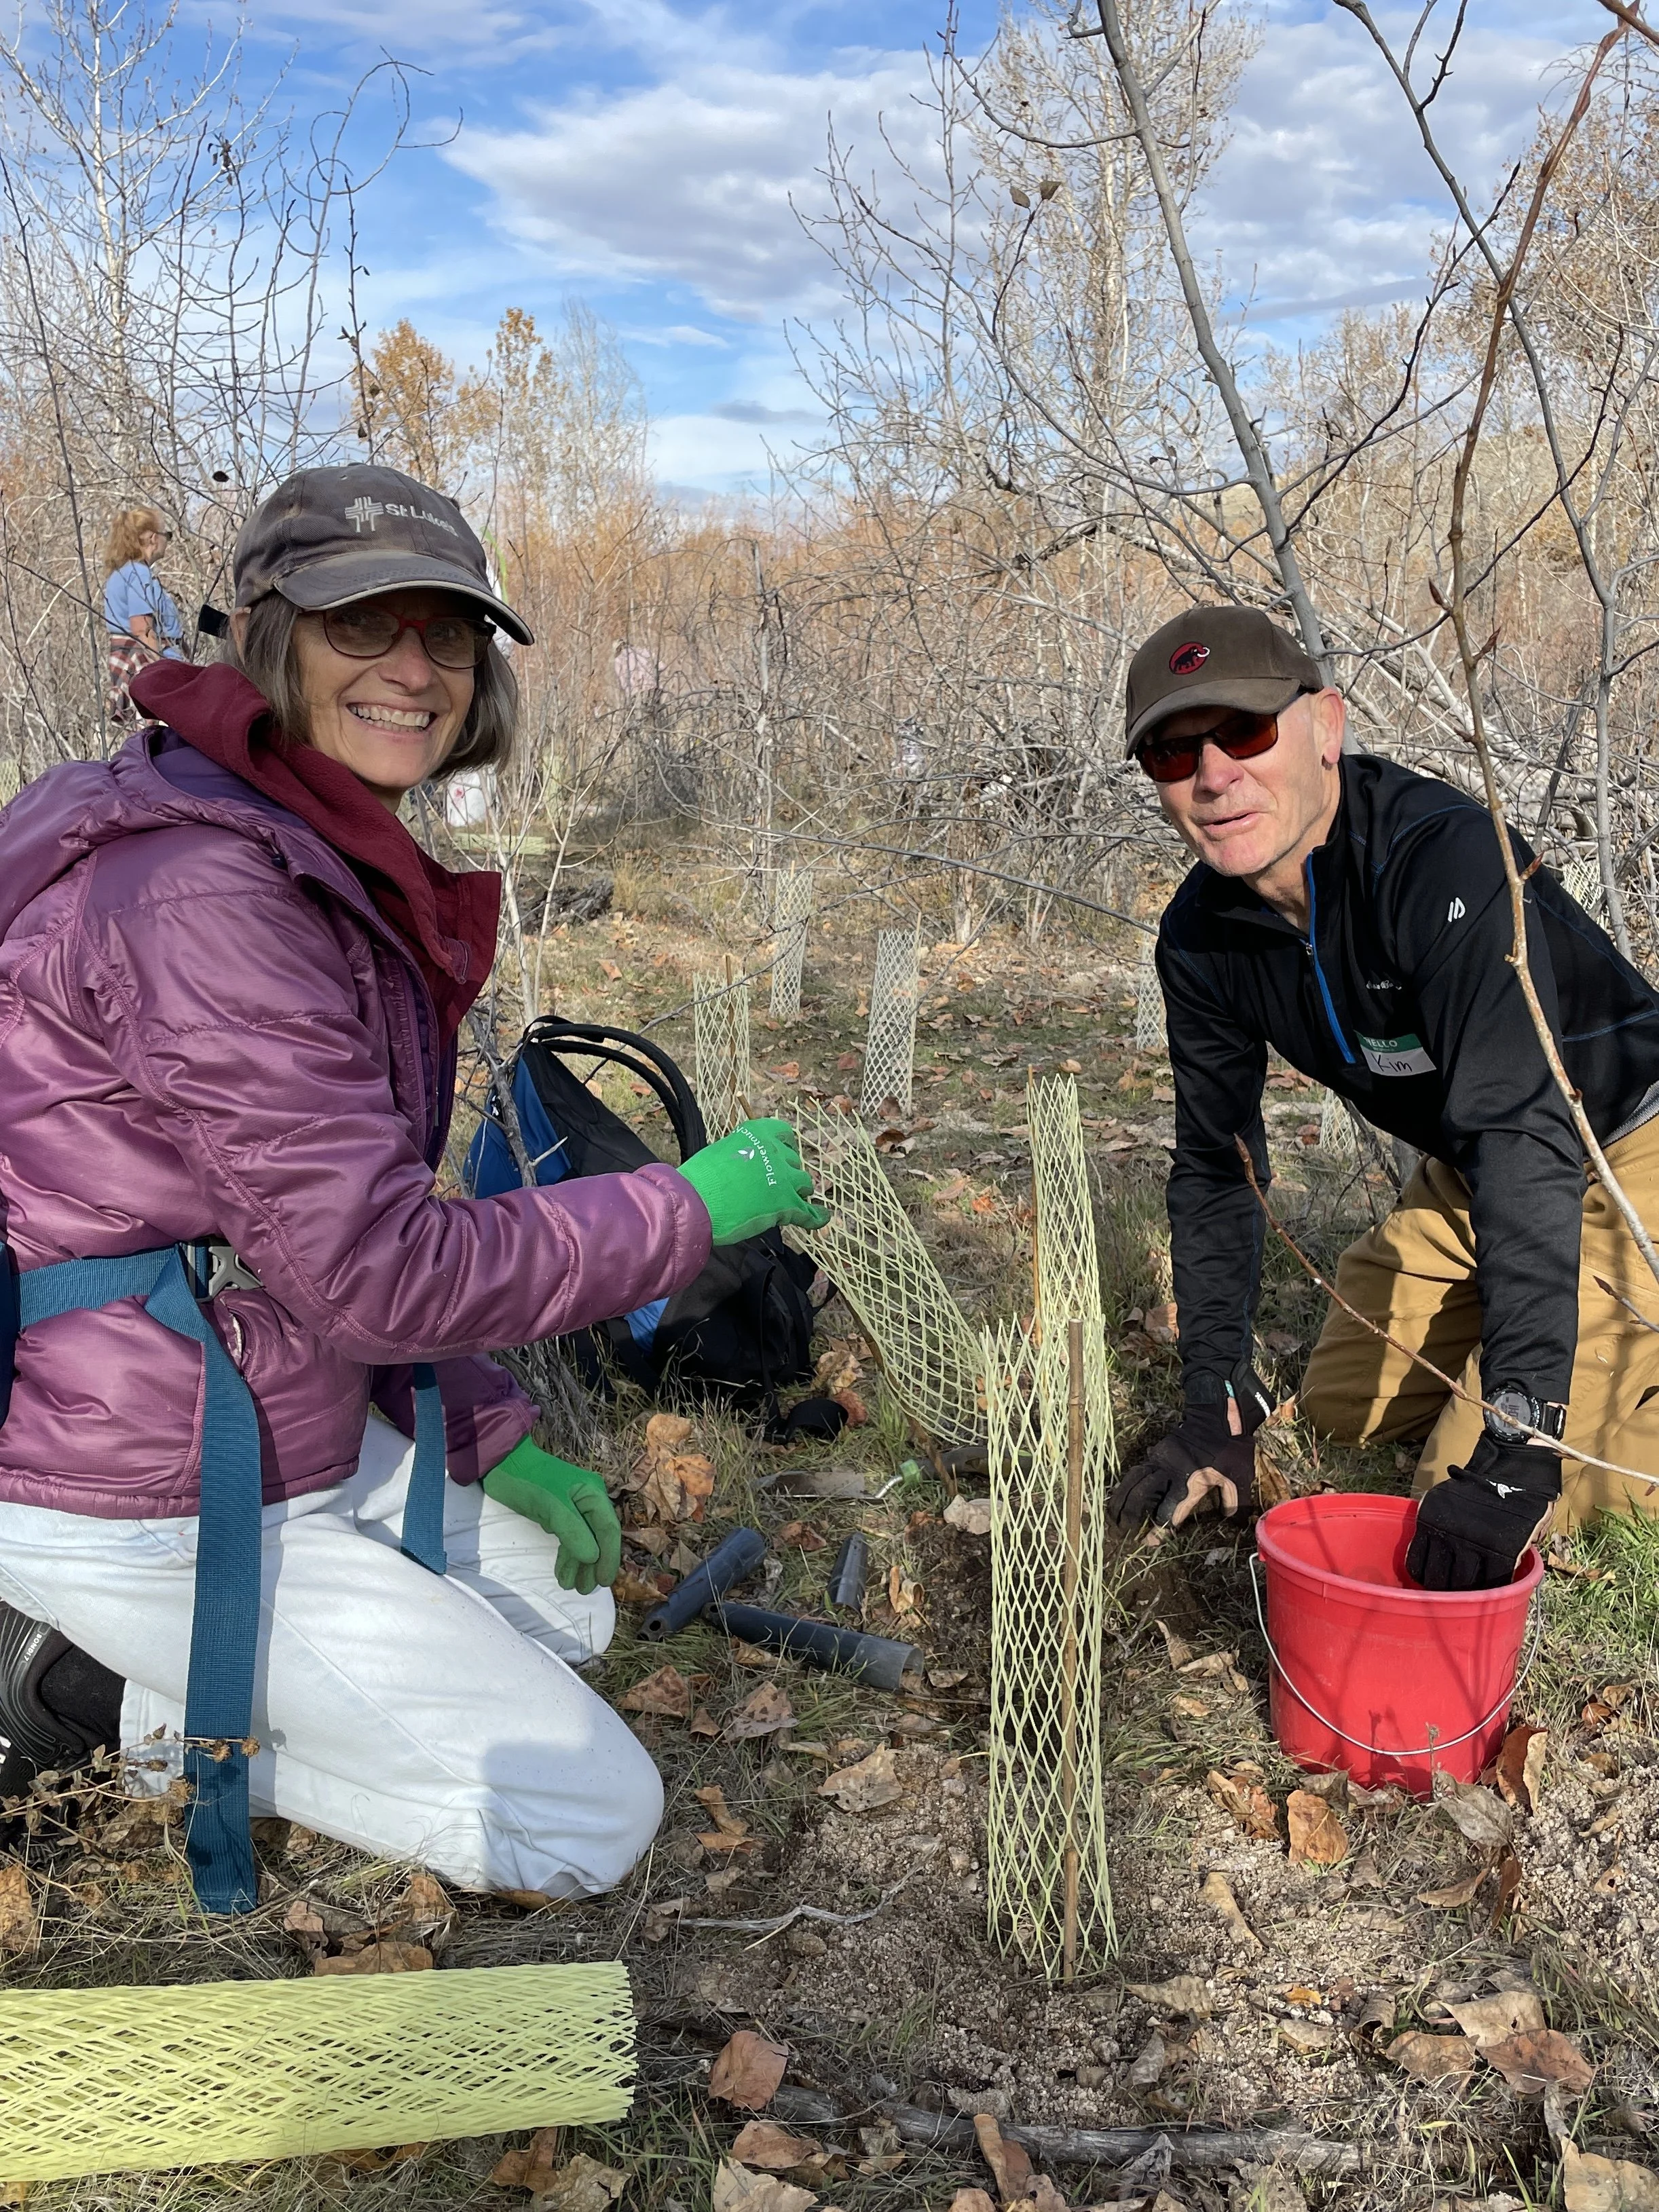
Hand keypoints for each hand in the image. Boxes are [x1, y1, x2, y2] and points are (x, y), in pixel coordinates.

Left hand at [481, 1437, 622, 1594]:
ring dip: (579, 1564)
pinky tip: (562, 1573)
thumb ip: (573, 1531)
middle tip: (585, 1590)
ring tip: (573, 1587)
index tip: (603, 1582)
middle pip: (598, 1538)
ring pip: (583, 1541)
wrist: (499, 1463)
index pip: (608, 1530)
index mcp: (593, 1494)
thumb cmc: (527, 1480)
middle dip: (593, 1565)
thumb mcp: (550, 1505)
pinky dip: (567, 1556)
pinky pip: (569, 1539)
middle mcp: (588, 1501)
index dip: (609, 1557)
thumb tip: (593, 1557)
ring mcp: (573, 1508)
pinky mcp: (557, 1514)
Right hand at [676, 1118, 830, 1246]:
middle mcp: (775, 1152)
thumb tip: (746, 1167)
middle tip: (776, 1185)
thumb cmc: (699, 1179)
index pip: (784, 1133)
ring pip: (804, 1184)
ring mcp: (784, 1178)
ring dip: (799, 1191)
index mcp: (758, 1134)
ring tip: (793, 1200)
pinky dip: (815, 1217)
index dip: (786, 1146)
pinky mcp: (786, 1205)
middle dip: (787, 1173)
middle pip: (793, 1162)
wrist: (696, 1201)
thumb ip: (742, 1156)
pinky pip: (809, 1213)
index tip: (784, 1153)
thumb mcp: (722, 1153)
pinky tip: (820, 1218)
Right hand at [1110, 1371, 1270, 1530]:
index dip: (1160, 1529)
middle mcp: (1169, 1474)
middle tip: (1124, 1530)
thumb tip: (1233, 1519)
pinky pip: (1138, 1469)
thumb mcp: (1239, 1475)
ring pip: (1134, 1481)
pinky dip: (1129, 1482)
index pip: (1170, 1511)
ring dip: (1122, 1498)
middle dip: (1131, 1514)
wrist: (1216, 1416)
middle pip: (1143, 1496)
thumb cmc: (1229, 1448)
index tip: (1150, 1542)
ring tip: (1113, 1514)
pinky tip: (1124, 1491)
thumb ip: (1235, 1499)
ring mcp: (1159, 1461)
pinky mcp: (1156, 1452)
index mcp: (1190, 1484)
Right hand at [1405, 1432, 1559, 1590]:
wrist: (1509, 1468)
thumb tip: (1510, 1583)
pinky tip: (1423, 1575)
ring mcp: (1447, 1531)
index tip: (1480, 1603)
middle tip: (1457, 1599)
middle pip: (1458, 1586)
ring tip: (1439, 1590)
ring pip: (1435, 1575)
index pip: (1488, 1589)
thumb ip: (1519, 1558)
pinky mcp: (1428, 1520)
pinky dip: (1418, 1570)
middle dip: (1458, 1596)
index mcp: (1499, 1551)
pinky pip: (1416, 1556)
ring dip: (1437, 1586)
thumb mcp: (1532, 1535)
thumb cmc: (1525, 1504)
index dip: (1484, 1600)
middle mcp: (1471, 1544)